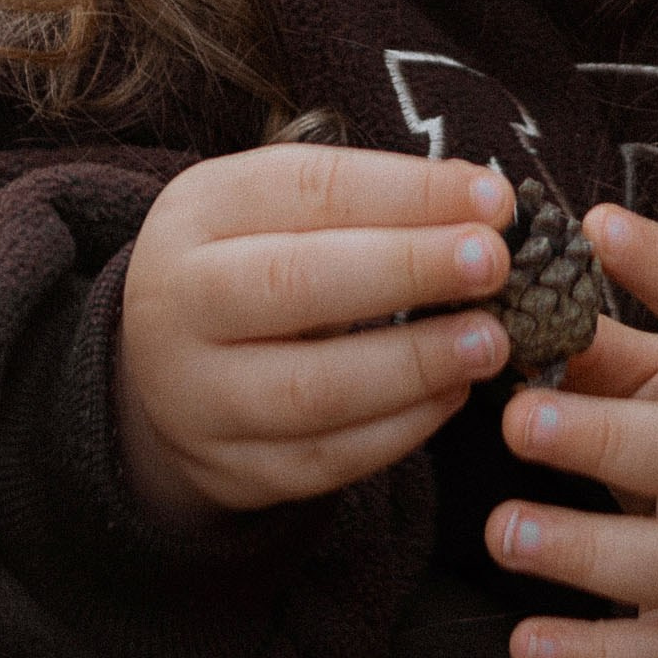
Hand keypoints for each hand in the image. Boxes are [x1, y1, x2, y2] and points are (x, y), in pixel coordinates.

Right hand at [117, 143, 514, 519]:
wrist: (165, 371)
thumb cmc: (251, 265)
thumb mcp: (275, 212)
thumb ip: (367, 203)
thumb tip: (483, 203)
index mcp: (197, 213)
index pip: (305, 188)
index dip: (404, 191)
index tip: (491, 197)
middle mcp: (179, 301)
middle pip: (296, 282)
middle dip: (407, 269)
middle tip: (491, 263)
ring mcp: (198, 395)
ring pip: (313, 388)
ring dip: (414, 363)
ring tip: (490, 341)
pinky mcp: (233, 468)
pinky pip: (326, 459)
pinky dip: (401, 429)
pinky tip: (453, 393)